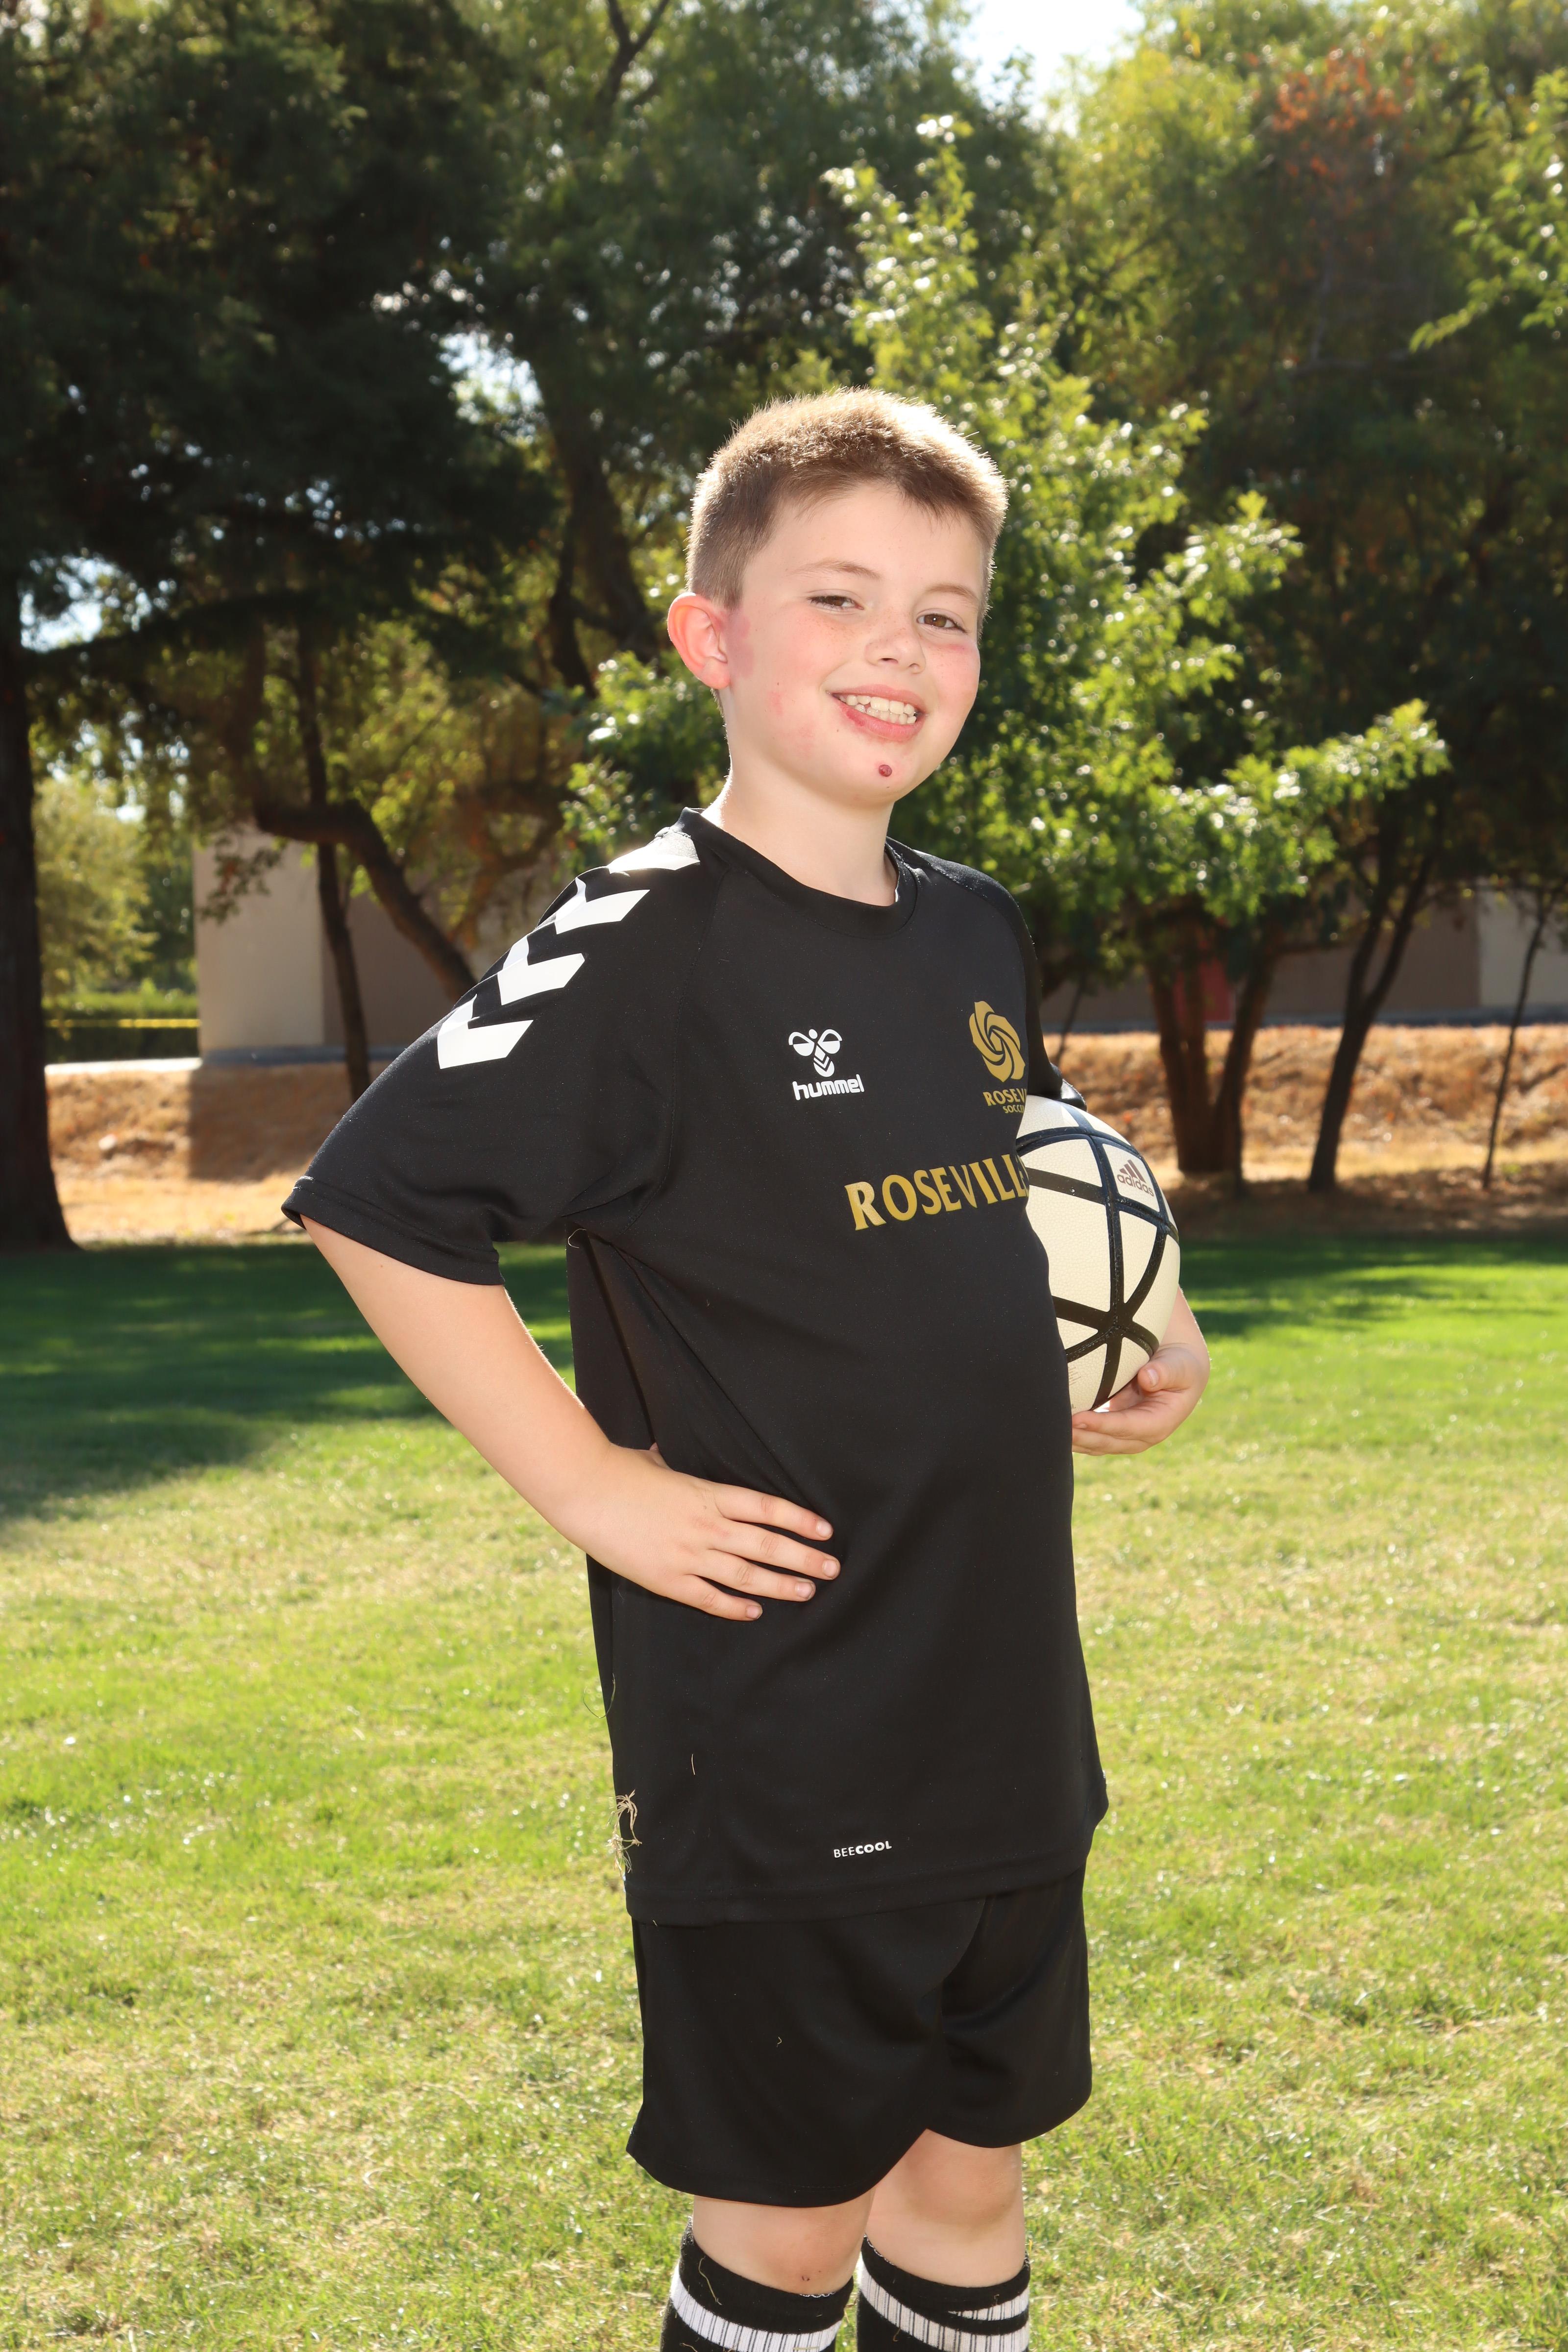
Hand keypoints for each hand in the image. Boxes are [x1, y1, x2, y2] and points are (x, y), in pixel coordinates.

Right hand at [563, 1442, 837, 1621]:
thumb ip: (672, 1465)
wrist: (585, 1492)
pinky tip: (754, 1611)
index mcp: (708, 1493)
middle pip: (767, 1544)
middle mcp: (706, 1526)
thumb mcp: (657, 1462)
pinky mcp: (667, 1579)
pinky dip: (734, 1606)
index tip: (825, 1530)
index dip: (799, 1520)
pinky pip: (708, 1597)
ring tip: (808, 1590)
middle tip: (833, 1568)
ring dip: (780, 1584)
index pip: (767, 1508)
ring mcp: (688, 1555)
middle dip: (804, 1557)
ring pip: (746, 1575)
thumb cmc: (619, 1471)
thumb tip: (664, 1452)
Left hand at [1070, 1288, 1209, 1455]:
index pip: (1129, 1428)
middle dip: (1084, 1437)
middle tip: (1057, 1429)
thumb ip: (1167, 1371)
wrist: (1178, 1369)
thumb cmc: (1180, 1365)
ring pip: (1098, 1444)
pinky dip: (1077, 1434)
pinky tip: (1055, 1430)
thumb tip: (1147, 1378)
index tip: (1079, 1419)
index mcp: (1161, 1422)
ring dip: (1076, 1441)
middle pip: (1110, 1442)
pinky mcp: (1114, 1428)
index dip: (1103, 1425)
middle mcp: (1142, 1435)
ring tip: (1050, 1433)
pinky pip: (1093, 1436)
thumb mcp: (1181, 1366)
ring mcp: (1127, 1435)